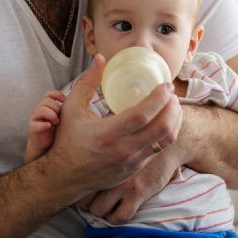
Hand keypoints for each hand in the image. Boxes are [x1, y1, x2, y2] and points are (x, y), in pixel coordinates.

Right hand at [25, 90, 64, 161]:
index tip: (64, 100)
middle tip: (60, 116)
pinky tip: (49, 126)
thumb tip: (83, 101)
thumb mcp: (63, 117)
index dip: (57, 95)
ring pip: (41, 109)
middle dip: (56, 107)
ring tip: (56, 121)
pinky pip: (35, 124)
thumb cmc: (57, 130)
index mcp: (47, 105)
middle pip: (46, 101)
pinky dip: (44, 124)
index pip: (49, 94)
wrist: (47, 146)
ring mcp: (35, 119)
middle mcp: (40, 110)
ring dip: (51, 114)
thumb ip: (68, 108)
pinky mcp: (32, 129)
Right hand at [45, 54, 182, 196]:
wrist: (64, 177)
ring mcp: (132, 162)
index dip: (158, 99)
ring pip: (166, 141)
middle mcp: (123, 150)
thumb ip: (86, 82)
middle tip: (171, 93)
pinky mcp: (135, 169)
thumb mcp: (71, 109)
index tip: (166, 85)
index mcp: (108, 134)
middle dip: (172, 107)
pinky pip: (159, 150)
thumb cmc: (67, 140)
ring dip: (174, 120)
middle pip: (162, 129)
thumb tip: (100, 59)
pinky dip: (166, 133)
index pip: (142, 115)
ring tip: (171, 105)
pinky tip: (164, 121)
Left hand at [78, 145, 181, 223]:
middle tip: (93, 199)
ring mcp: (122, 183)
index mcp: (100, 156)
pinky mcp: (138, 193)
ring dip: (101, 210)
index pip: (78, 181)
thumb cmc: (139, 137)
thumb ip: (99, 142)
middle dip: (86, 202)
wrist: (168, 140)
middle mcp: (107, 171)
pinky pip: (120, 216)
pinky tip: (118, 210)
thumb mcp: (116, 133)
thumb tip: (76, 147)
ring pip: (98, 210)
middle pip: (83, 199)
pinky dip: (116, 217)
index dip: (78, 188)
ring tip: (105, 205)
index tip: (83, 188)